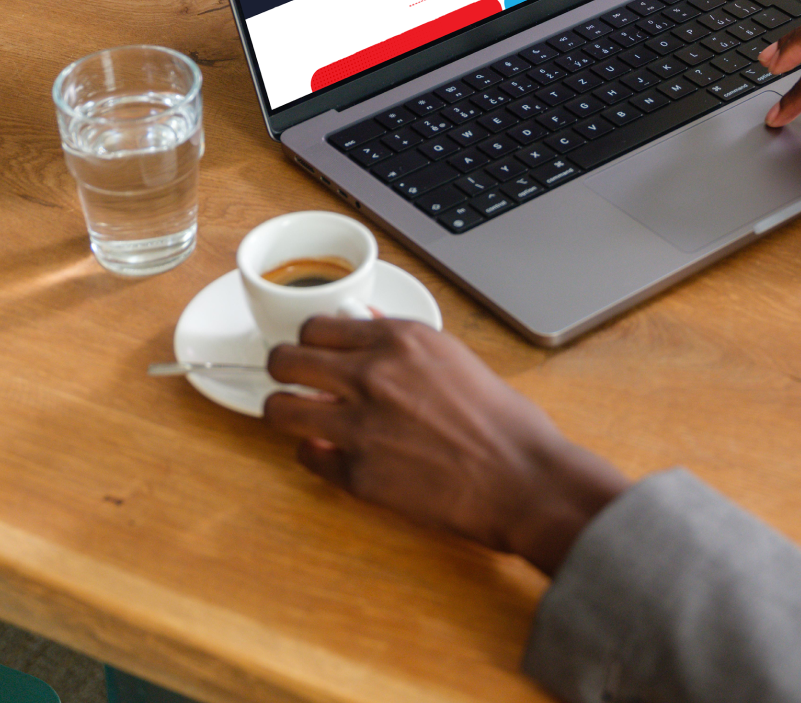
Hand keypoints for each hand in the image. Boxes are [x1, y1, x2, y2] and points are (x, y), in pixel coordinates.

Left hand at [265, 318, 628, 574]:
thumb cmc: (501, 420)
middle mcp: (372, 375)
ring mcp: (359, 426)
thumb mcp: (453, 357)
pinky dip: (316, 455)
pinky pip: (307, 457)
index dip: (311, 340)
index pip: (317, 325)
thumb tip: (362, 322)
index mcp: (400, 340)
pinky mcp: (357, 474)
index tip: (314, 351)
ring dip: (286, 412)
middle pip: (286, 359)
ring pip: (280, 409)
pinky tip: (335, 454)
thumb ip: (401, 340)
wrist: (521, 477)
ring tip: (301, 418)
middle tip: (295, 381)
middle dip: (285, 369)